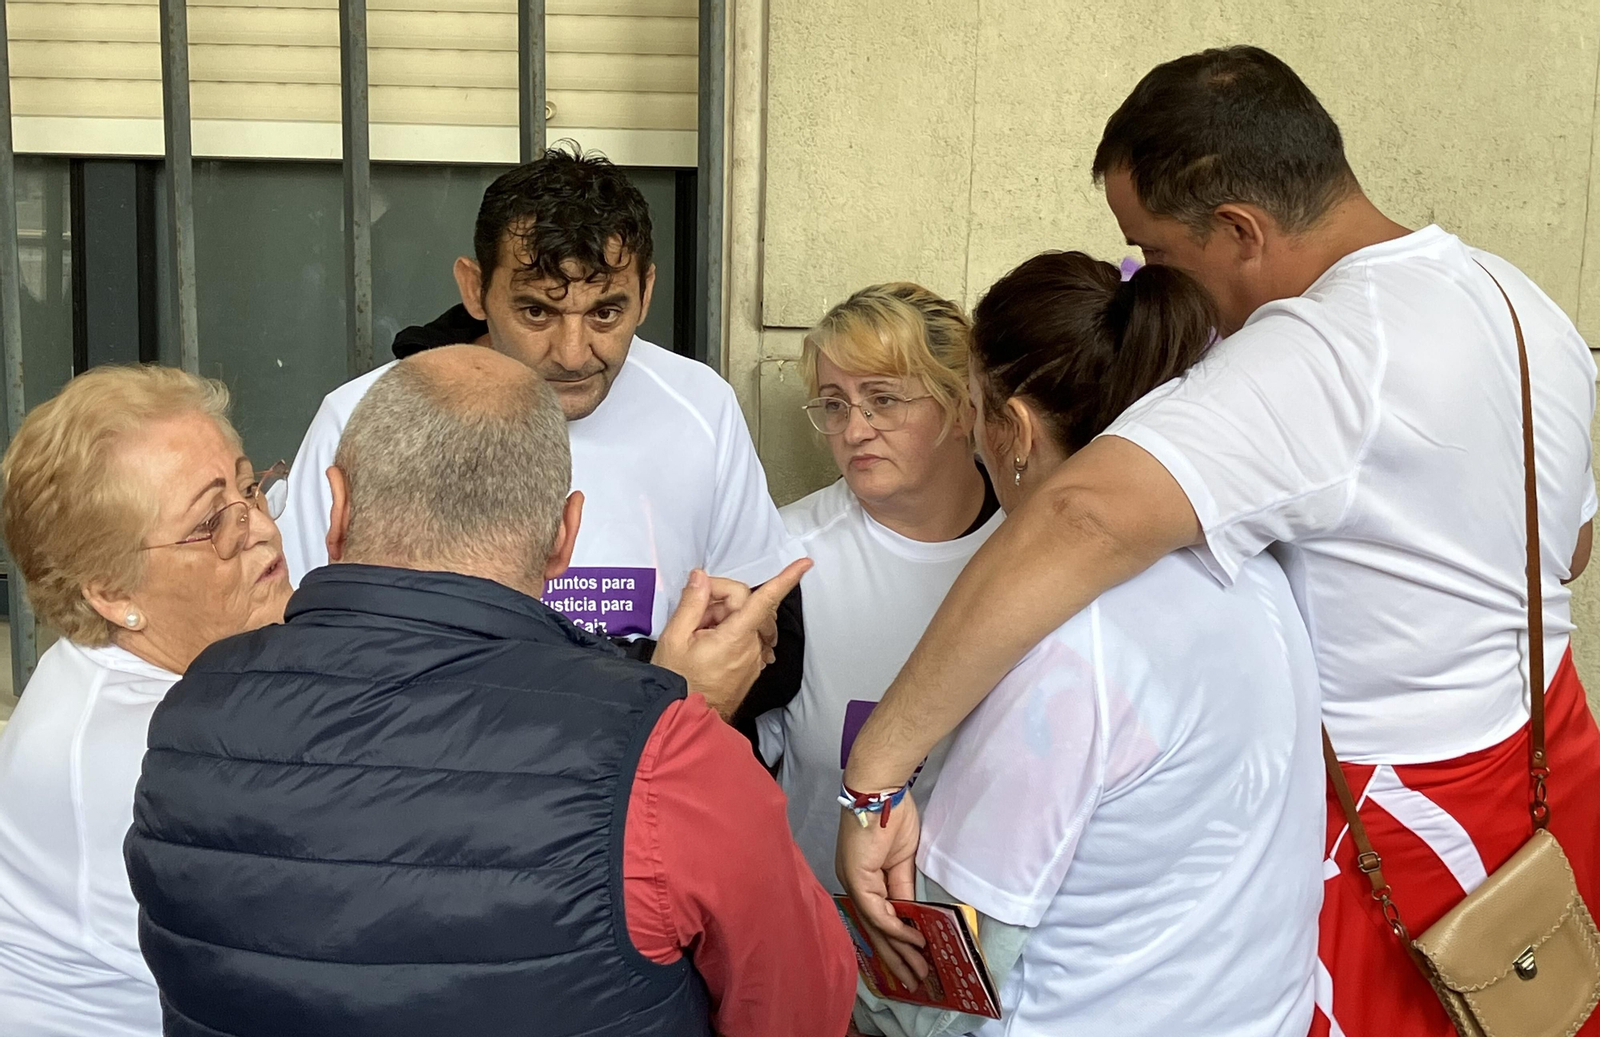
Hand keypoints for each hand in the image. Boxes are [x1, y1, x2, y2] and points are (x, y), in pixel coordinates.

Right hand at [653, 559, 809, 719]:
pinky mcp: (751, 667)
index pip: (765, 600)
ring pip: (748, 620)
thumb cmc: (677, 682)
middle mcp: (751, 647)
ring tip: (699, 634)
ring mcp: (753, 659)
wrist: (682, 720)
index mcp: (735, 636)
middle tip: (695, 617)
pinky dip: (731, 633)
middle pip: (748, 604)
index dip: (786, 579)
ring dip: (726, 617)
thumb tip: (701, 577)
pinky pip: (747, 638)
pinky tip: (708, 643)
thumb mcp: (674, 638)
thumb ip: (691, 603)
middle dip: (722, 601)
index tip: (805, 564)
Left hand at [836, 792, 928, 990]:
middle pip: (876, 930)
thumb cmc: (893, 816)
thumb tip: (912, 917)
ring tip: (920, 972)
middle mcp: (854, 885)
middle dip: (898, 957)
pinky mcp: (858, 880)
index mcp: (863, 879)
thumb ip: (904, 890)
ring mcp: (854, 883)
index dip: (897, 942)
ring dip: (901, 951)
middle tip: (916, 980)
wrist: (881, 791)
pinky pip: (879, 913)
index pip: (880, 919)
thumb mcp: (903, 861)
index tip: (916, 960)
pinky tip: (915, 942)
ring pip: (877, 927)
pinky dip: (898, 929)